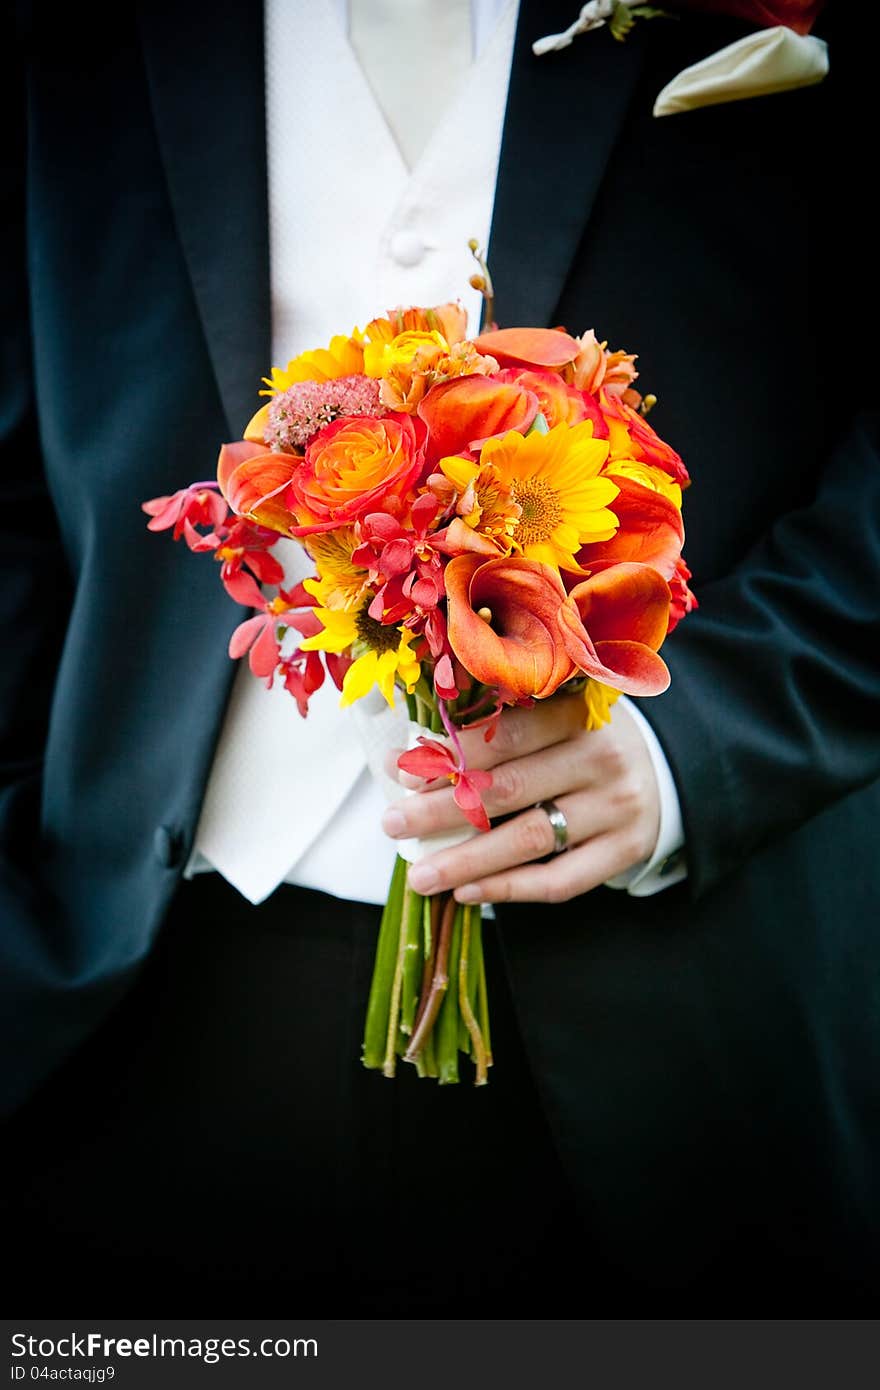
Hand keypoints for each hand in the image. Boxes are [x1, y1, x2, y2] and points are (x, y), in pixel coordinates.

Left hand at [381, 694, 661, 903]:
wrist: (663, 770)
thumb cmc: (585, 739)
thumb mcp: (555, 714)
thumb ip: (496, 728)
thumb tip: (409, 756)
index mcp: (580, 712)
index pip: (507, 736)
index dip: (453, 756)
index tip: (404, 773)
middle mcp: (603, 759)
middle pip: (510, 790)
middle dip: (443, 810)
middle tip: (393, 825)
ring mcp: (616, 809)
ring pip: (530, 839)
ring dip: (467, 860)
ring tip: (419, 876)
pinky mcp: (624, 851)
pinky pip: (559, 880)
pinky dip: (509, 889)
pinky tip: (467, 892)